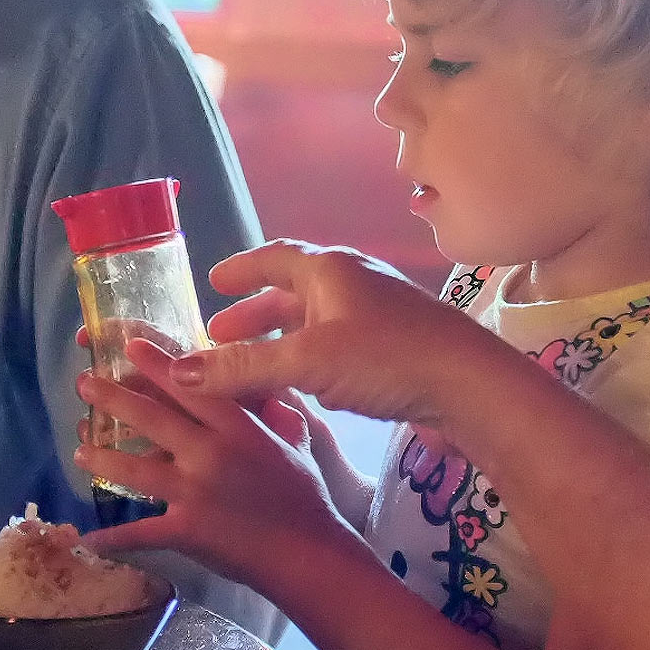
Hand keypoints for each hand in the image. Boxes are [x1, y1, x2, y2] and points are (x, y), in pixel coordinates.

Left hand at [74, 337, 348, 589]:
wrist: (308, 553)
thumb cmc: (306, 496)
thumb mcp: (296, 442)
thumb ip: (276, 414)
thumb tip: (268, 390)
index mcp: (239, 428)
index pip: (193, 387)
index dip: (159, 364)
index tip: (131, 346)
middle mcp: (211, 453)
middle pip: (153, 418)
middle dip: (114, 398)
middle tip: (85, 383)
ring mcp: (195, 492)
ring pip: (136, 469)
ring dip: (103, 458)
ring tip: (79, 450)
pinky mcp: (186, 530)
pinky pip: (140, 533)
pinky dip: (112, 539)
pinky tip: (88, 538)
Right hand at [166, 240, 482, 427]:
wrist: (472, 386)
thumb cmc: (388, 358)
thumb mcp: (307, 361)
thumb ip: (244, 367)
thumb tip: (178, 371)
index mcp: (331, 270)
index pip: (275, 258)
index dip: (241, 270)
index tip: (212, 283)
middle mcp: (354, 285)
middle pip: (294, 294)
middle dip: (255, 315)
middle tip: (219, 337)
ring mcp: (378, 318)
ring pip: (316, 326)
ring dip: (281, 344)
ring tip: (250, 368)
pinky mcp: (395, 352)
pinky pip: (337, 351)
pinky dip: (309, 364)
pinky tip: (301, 391)